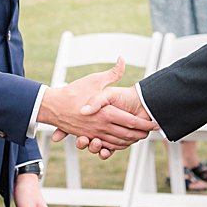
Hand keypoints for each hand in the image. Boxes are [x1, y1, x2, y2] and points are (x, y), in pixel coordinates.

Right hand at [40, 60, 155, 154]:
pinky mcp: (88, 137)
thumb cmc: (74, 92)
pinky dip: (114, 146)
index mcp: (107, 113)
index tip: (153, 124)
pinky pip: (105, 146)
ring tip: (138, 137)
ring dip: (129, 141)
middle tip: (149, 132)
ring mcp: (94, 134)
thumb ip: (112, 73)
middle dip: (140, 134)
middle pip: (127, 134)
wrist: (52, 105)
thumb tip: (122, 60)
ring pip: (117, 142)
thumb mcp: (95, 80)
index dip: (144, 124)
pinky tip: (120, 142)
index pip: (131, 122)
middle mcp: (102, 126)